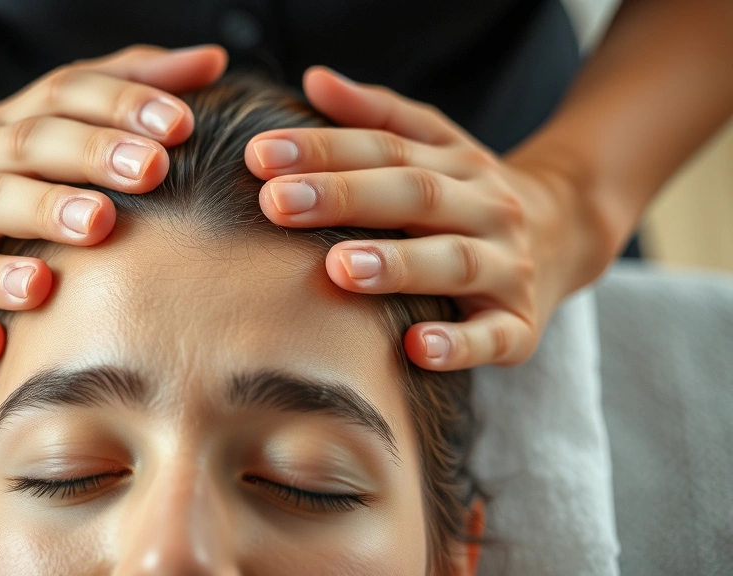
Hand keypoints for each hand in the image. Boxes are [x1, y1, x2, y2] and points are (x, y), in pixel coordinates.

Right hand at [0, 45, 227, 362]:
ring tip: (53, 276)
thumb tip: (214, 60)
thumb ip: (138, 86)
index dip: (120, 106)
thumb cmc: (25, 172)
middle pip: (22, 156)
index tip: (179, 126)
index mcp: (8, 124)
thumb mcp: (68, 120)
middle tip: (146, 174)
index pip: (62, 97)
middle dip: (84, 161)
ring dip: (14, 252)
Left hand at [247, 67, 608, 370]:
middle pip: (416, 195)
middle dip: (345, 198)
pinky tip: (416, 348)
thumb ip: (375, 115)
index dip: (323, 148)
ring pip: (453, 262)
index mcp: (456, 163)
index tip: (260, 155)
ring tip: (339, 268)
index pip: (385, 148)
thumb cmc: (470, 195)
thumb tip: (313, 79)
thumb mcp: (435, 145)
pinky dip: (458, 345)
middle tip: (278, 204)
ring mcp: (506, 267)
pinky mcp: (519, 326)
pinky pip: (493, 338)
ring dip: (397, 265)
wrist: (569, 233)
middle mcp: (485, 208)